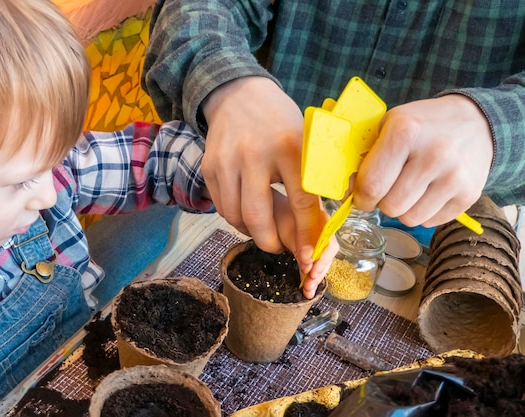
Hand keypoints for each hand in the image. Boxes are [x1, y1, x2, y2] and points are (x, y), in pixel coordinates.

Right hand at [202, 76, 323, 271]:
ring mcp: (227, 161)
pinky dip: (234, 217)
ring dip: (249, 232)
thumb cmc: (281, 122)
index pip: (300, 201)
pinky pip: (220, 206)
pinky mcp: (209, 166)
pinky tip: (246, 209)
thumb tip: (322, 226)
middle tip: (279, 247)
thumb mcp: (306, 142)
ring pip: (234, 217)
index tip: (309, 256)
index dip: (306, 235)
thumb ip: (314, 179)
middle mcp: (254, 154)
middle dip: (270, 243)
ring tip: (262, 227)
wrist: (240, 95)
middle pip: (257, 218)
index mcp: (289, 147)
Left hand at [272, 189, 337, 298]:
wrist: (271, 212)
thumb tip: (308, 265)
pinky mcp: (312, 251)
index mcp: (322, 221)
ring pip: (322, 262)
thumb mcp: (288, 231)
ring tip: (307, 291)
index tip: (309, 271)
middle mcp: (324, 231)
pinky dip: (311, 276)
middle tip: (309, 286)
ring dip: (315, 278)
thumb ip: (300, 246)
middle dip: (319, 272)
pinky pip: (315, 264)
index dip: (321, 260)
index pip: (329, 243)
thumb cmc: (279, 216)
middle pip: (328, 256)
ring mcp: (319, 242)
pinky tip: (307, 289)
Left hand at [353, 95, 493, 226]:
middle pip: (390, 206)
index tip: (362, 195)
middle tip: (387, 189)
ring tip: (408, 188)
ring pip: (409, 219)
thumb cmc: (422, 125)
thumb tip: (346, 191)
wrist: (476, 122)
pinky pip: (430, 221)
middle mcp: (433, 155)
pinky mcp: (469, 194)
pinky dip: (423, 212)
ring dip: (402, 209)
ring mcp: (454, 176)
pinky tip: (428, 191)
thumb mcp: (388, 125)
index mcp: (405, 132)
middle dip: (381, 202)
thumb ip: (364, 156)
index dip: (360, 197)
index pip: (371, 185)